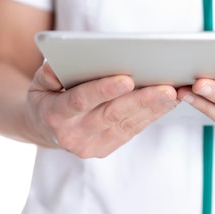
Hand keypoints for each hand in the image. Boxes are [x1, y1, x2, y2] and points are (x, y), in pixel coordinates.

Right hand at [27, 62, 178, 157]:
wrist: (44, 128)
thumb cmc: (46, 95)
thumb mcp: (39, 82)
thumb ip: (49, 73)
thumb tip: (60, 66)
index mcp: (54, 115)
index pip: (80, 101)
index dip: (103, 90)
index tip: (126, 79)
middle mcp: (73, 135)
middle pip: (112, 115)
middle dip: (142, 100)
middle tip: (167, 88)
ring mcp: (91, 145)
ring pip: (127, 124)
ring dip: (154, 108)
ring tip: (175, 92)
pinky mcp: (106, 148)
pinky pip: (133, 129)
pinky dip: (152, 114)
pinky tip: (169, 101)